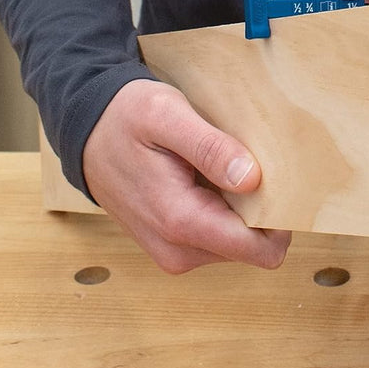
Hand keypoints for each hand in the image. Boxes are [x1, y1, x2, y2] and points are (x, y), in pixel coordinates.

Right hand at [82, 79, 290, 272]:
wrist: (86, 131)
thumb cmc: (125, 117)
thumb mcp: (167, 115)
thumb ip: (210, 148)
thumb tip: (252, 179)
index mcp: (180, 222)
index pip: (261, 249)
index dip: (281, 217)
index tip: (282, 181)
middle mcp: (178, 250)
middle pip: (254, 247)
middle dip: (262, 210)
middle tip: (248, 163)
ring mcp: (174, 253)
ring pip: (239, 244)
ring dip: (241, 208)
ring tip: (222, 166)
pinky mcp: (173, 246)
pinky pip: (219, 237)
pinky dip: (224, 209)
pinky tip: (208, 177)